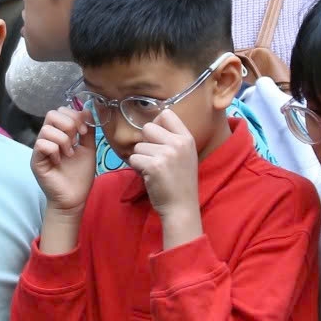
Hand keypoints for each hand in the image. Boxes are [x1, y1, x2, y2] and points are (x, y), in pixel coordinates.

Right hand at [31, 107, 96, 215]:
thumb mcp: (88, 149)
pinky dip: (54, 150)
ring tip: (69, 154)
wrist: (74, 198)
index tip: (84, 131)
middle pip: (52, 114)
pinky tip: (59, 161)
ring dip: (64, 140)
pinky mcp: (36, 160)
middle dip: (69, 124)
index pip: (61, 111)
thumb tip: (86, 109)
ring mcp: (40, 149)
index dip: (74, 116)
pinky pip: (42, 144)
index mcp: (60, 134)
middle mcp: (48, 138)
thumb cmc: (80, 175)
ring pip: (47, 129)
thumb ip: (87, 130)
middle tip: (76, 140)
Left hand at [126, 110, 202, 239]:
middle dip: (145, 143)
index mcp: (187, 138)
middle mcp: (178, 143)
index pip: (166, 114)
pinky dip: (137, 168)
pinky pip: (134, 159)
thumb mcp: (185, 155)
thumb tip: (151, 126)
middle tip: (154, 158)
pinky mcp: (154, 166)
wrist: (181, 207)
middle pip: (148, 127)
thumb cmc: (180, 182)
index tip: (157, 139)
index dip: (156, 125)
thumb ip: (172, 139)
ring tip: (154, 171)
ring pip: (138, 146)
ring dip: (141, 158)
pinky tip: (149, 177)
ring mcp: (166, 154)